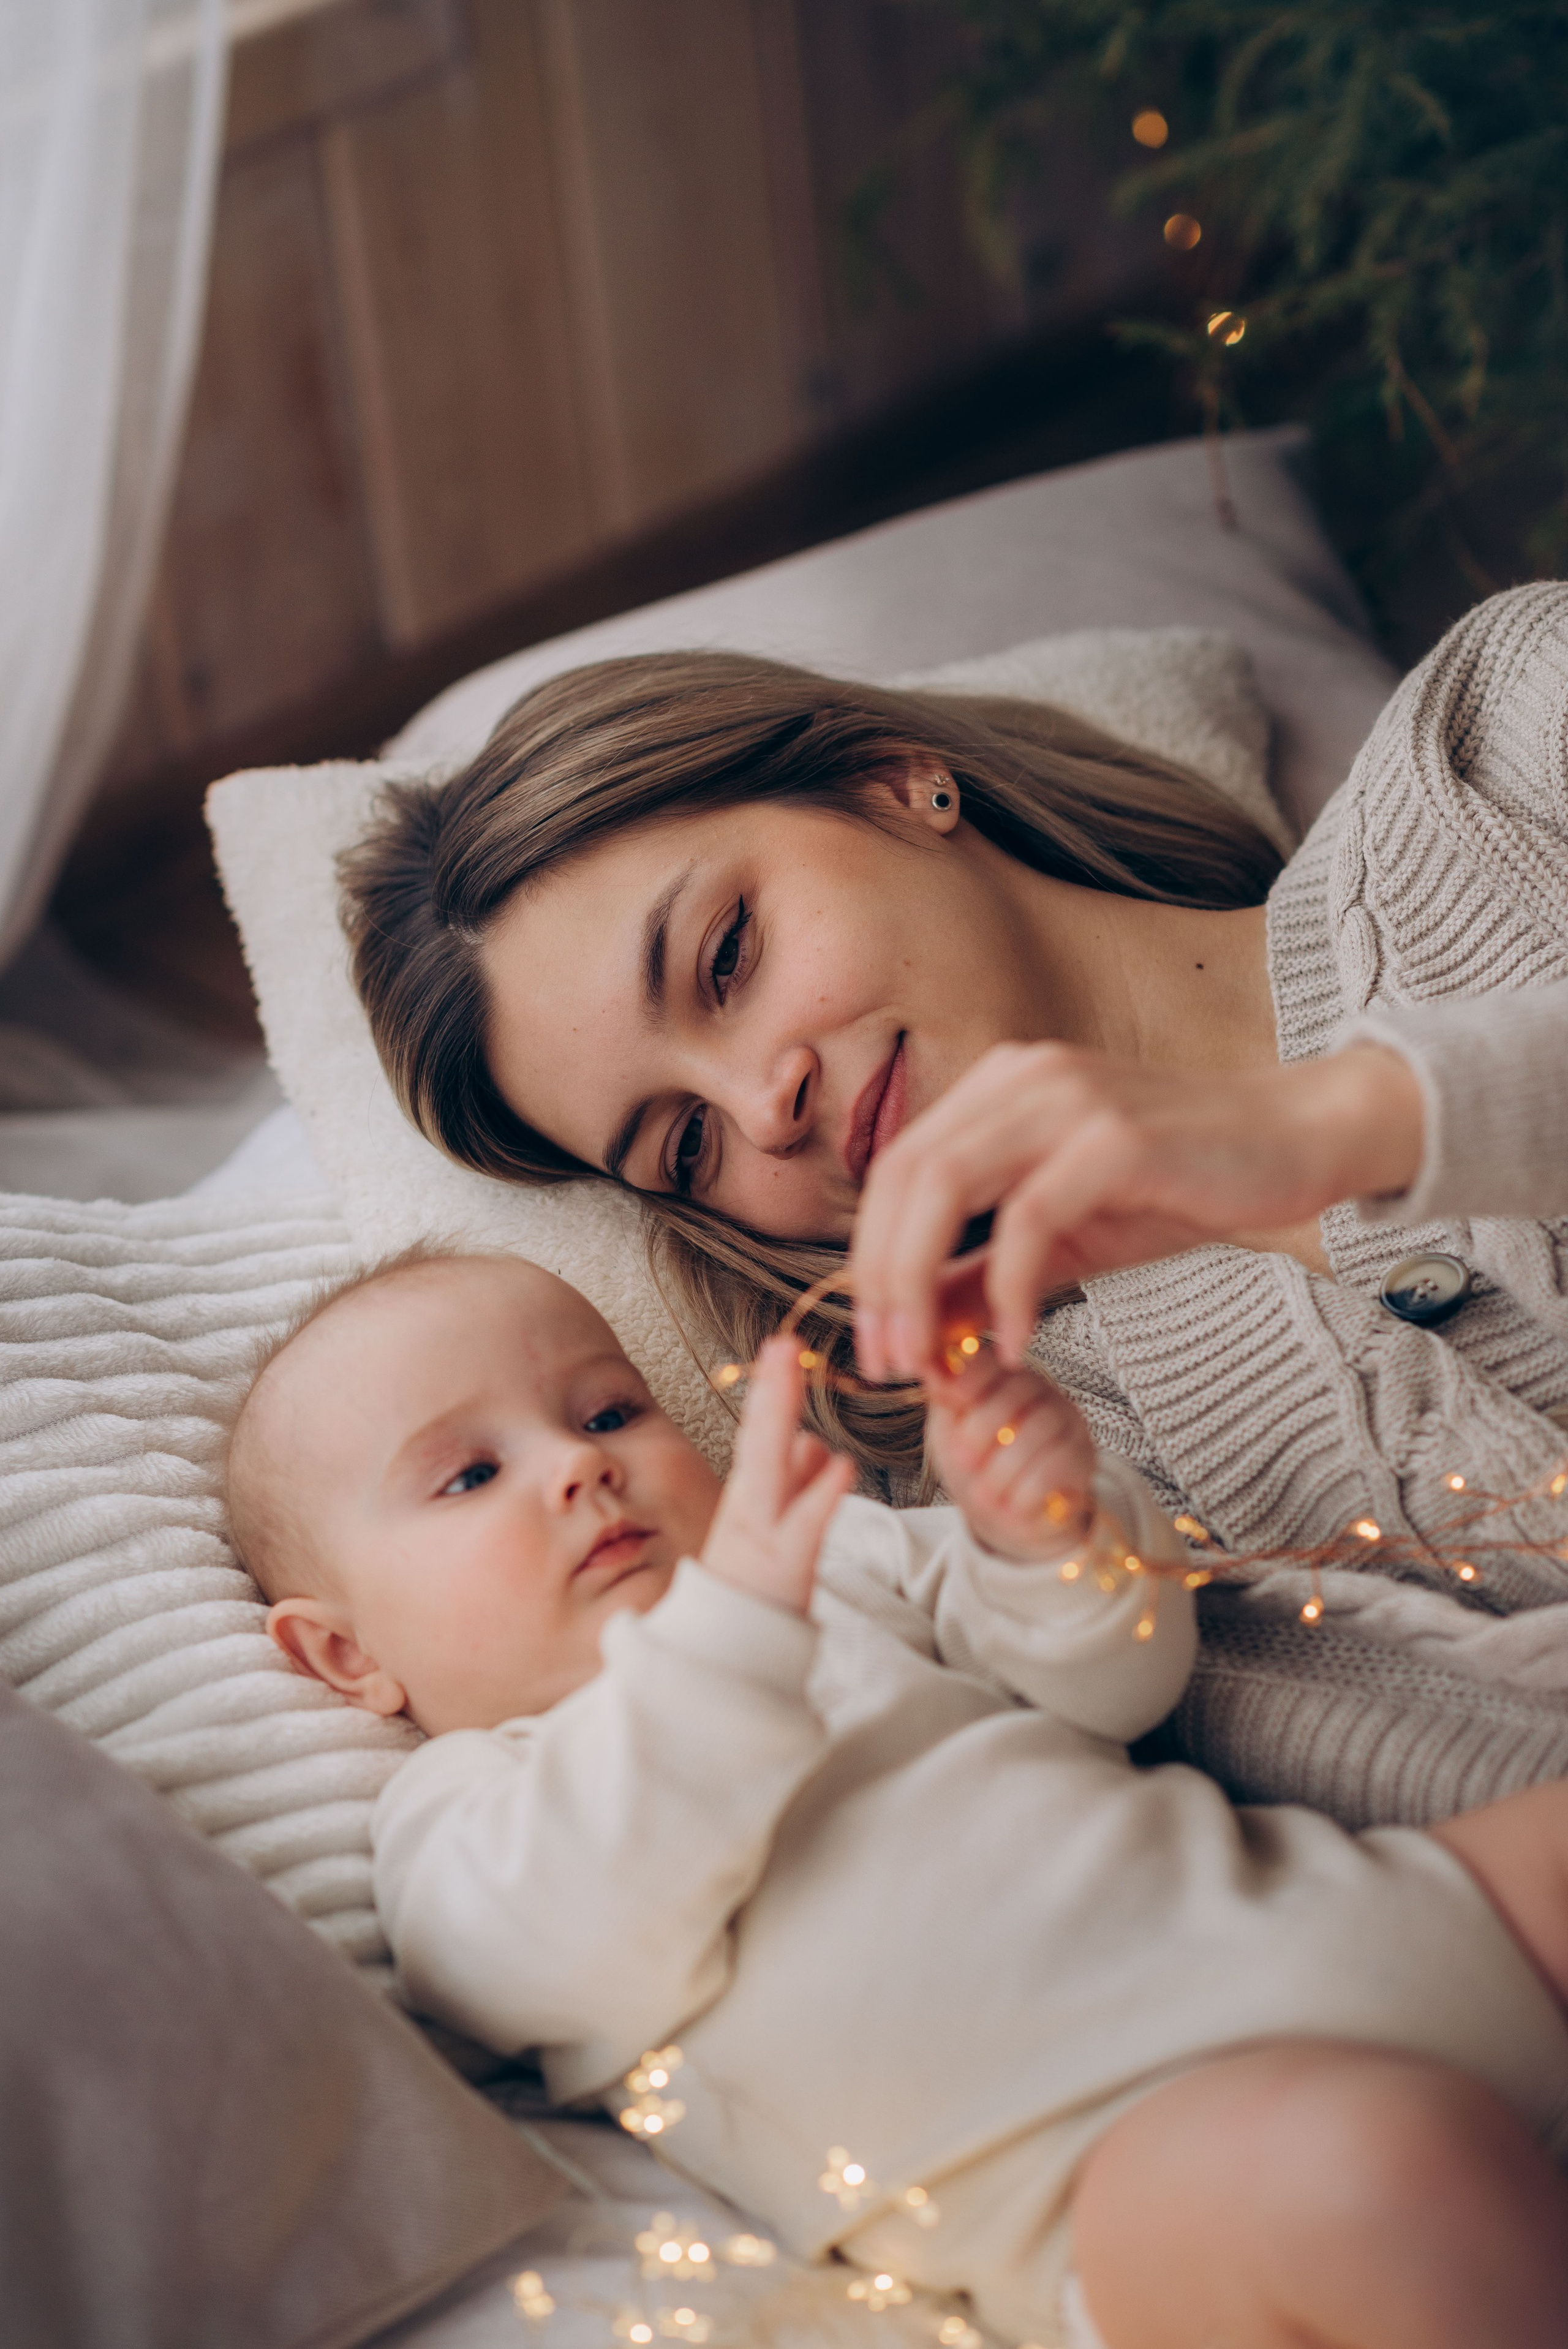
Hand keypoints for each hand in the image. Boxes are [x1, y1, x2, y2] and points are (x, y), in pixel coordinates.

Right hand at [701, 1339, 854, 1615]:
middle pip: (758, 1439)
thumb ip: (791, 1485)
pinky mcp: (784, 1566)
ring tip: (792, 1374)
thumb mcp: (769, 1529)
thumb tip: (811, 1443)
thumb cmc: (753, 1590)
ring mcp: (763, 1535)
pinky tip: (841, 1466)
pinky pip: (805, 1526)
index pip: (758, 1434)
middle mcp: (750, 1509)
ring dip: (780, 1420)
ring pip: (769, 1470)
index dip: (770, 1391)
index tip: (782, 1347)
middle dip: (772, 1391)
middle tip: (782, 1344)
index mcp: (748, 1498)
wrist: (724, 1657)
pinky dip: (821, 1495)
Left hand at [851, 1039, 1423, 1376]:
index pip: (899, 1169)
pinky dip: (1010, 1289)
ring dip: (921, 1284)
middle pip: (905, 1176)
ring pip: (946, 1186)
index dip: (870, 1257)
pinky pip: (1030, 1217)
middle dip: (881, 1278)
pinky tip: (1018, 1343)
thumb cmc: (1185, 1183)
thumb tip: (920, 1327)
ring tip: (932, 1360)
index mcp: (1001, 1087)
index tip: (877, 1341)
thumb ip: (989, 1270)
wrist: (1298, 1140)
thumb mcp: (1068, 1236)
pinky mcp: (1116, 1137)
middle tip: (889, 1362)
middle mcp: (1023, 1077)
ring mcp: (1068, 1099)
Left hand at [924, 1343, 1095, 1562]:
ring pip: (1039, 1429)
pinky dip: (1027, 1490)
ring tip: (984, 1495)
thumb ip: (945, 1402)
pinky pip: (1058, 1464)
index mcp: (1002, 1379)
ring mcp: (1066, 1421)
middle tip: (964, 1460)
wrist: (1008, 1514)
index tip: (952, 1400)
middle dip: (983, 1428)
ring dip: (1004, 1468)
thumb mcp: (951, 1434)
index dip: (971, 1375)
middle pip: (1018, 1391)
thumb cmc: (977, 1466)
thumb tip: (932, 1370)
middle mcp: (1039, 1392)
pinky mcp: (1083, 1455)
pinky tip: (1012, 1505)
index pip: (992, 1360)